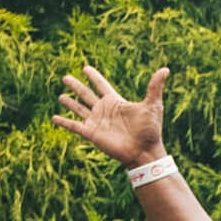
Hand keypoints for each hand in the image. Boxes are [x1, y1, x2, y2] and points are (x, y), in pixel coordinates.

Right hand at [50, 64, 167, 165]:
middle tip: (65, 77)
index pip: (102, 85)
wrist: (144, 152)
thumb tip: (166, 69)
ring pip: (79, 109)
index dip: (94, 77)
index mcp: (116, 102)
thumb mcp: (153, 105)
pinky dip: (63, 122)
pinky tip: (54, 118)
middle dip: (76, 86)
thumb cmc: (150, 130)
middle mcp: (104, 111)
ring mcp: (97, 122)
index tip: (86, 68)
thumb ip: (155, 87)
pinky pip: (74, 126)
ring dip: (69, 102)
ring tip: (61, 95)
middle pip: (86, 94)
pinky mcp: (91, 133)